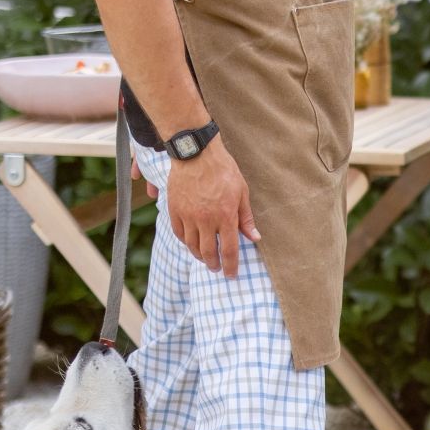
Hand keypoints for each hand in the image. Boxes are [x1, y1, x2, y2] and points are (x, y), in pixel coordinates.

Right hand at [165, 137, 258, 276]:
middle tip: (217, 269)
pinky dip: (185, 242)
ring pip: (192, 245)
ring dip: (199, 255)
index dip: (231, 266)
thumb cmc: (223, 170)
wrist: (196, 154)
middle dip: (214, 264)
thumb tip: (254, 238)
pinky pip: (179, 233)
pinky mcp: (175, 210)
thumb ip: (246, 218)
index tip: (231, 275)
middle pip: (209, 252)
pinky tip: (191, 243)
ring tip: (205, 258)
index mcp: (226, 216)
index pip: (229, 250)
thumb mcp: (242, 192)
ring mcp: (188, 216)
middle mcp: (206, 220)